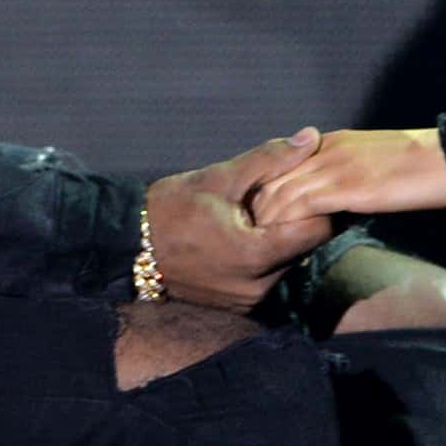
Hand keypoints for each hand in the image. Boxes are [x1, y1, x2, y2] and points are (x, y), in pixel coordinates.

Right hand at [142, 132, 333, 312]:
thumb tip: (312, 137)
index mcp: (256, 255)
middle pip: (302, 249)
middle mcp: (257, 288)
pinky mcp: (236, 307)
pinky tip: (241, 236)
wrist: (128, 246)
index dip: (316, 204)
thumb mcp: (220, 177)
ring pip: (285, 264)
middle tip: (272, 198)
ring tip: (253, 216)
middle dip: (294, 221)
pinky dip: (261, 257)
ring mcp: (246, 302)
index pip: (317, 231)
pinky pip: (265, 279)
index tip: (303, 186)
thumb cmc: (171, 208)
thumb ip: (270, 159)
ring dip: (277, 240)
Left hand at [250, 128, 445, 225]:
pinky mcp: (346, 186)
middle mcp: (326, 150)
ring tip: (256, 245)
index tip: (257, 216)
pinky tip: (280, 243)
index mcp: (332, 143)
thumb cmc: (422, 166)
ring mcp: (334, 167)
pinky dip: (286, 224)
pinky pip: (301, 205)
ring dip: (266, 221)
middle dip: (257, 208)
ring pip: (280, 192)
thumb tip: (339, 199)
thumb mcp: (376, 163)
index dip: (266, 191)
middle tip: (247, 235)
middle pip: (272, 178)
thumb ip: (351, 175)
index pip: (282, 164)